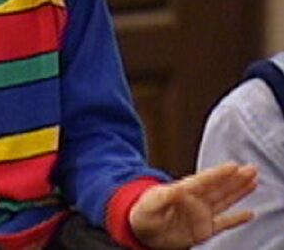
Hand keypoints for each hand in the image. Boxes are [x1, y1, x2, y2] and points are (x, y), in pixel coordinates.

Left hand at [129, 162, 257, 248]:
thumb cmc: (143, 213)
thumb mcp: (149, 205)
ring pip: (224, 200)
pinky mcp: (204, 229)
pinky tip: (249, 213)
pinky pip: (223, 223)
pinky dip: (237, 219)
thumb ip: (162, 198)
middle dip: (235, 178)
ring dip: (239, 191)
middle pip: (219, 187)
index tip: (233, 166)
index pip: (204, 181)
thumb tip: (175, 190)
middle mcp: (195, 201)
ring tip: (252, 180)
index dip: (218, 174)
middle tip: (251, 168)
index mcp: (182, 192)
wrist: (142, 229)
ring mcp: (201, 214)